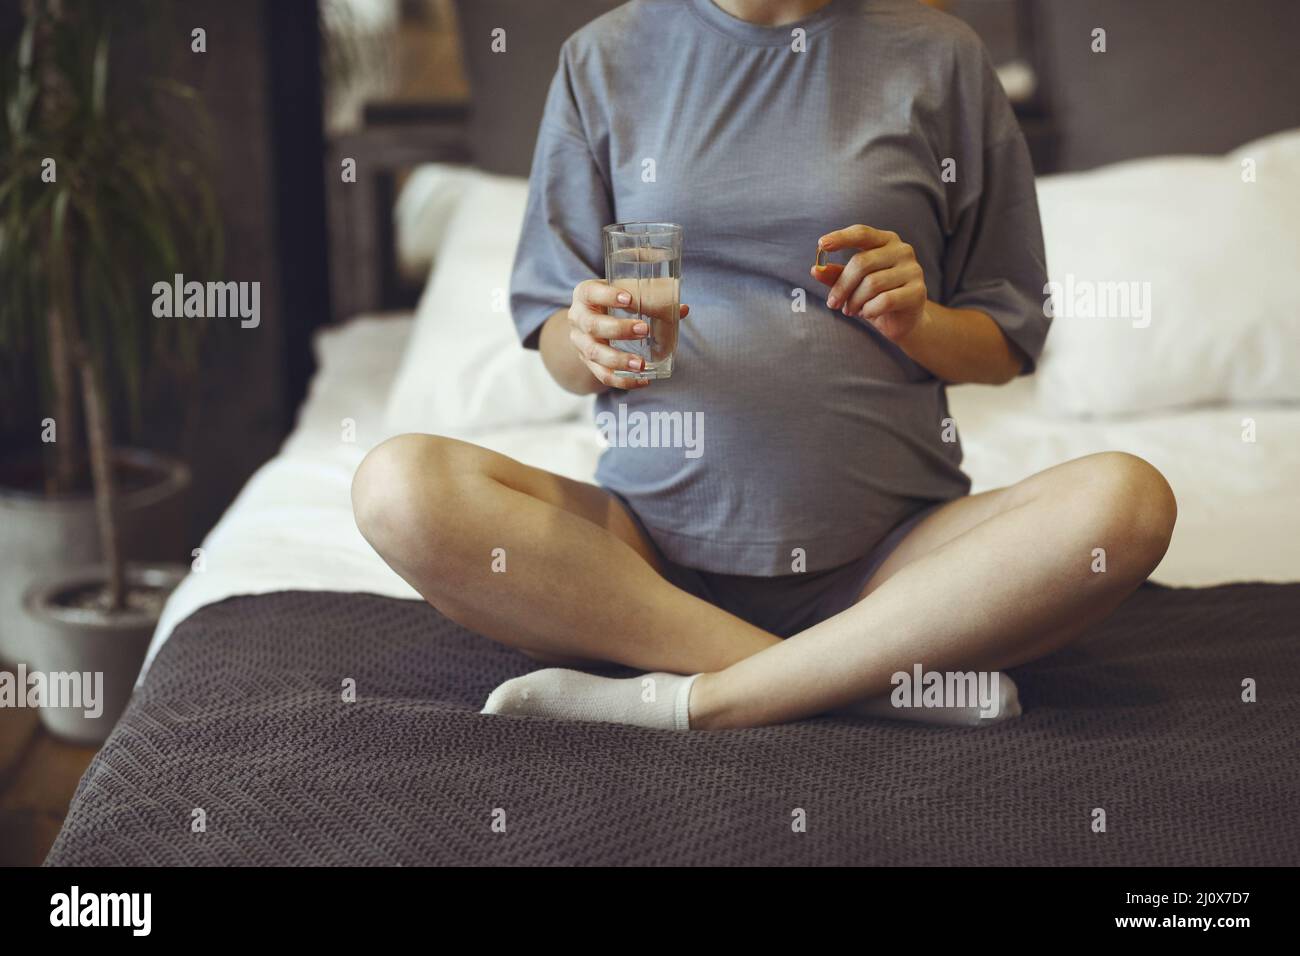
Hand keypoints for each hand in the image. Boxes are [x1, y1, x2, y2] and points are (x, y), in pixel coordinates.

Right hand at [568, 279, 689, 389]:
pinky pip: (602, 375)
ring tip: (641, 365)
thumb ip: (652, 298)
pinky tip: (642, 381)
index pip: (589, 293)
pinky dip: (622, 380)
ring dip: (618, 360)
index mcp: (584, 295)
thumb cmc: (614, 302)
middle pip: (592, 326)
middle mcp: (578, 319)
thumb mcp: (627, 293)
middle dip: (618, 329)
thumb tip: (682, 310)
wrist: (592, 321)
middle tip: (643, 330)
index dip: (607, 296)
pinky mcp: (588, 363)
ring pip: (595, 354)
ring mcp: (580, 343)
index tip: (628, 299)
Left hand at [811, 225, 928, 343]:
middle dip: (842, 286)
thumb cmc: (874, 296)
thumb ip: (836, 275)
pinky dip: (869, 310)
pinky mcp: (918, 292)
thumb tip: (815, 270)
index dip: (841, 238)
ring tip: (850, 310)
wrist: (902, 321)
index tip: (821, 245)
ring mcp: (913, 270)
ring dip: (854, 301)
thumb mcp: (852, 284)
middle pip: (862, 263)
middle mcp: (902, 250)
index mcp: (886, 241)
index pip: (862, 233)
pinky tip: (867, 314)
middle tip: (832, 303)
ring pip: (872, 284)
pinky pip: (885, 300)